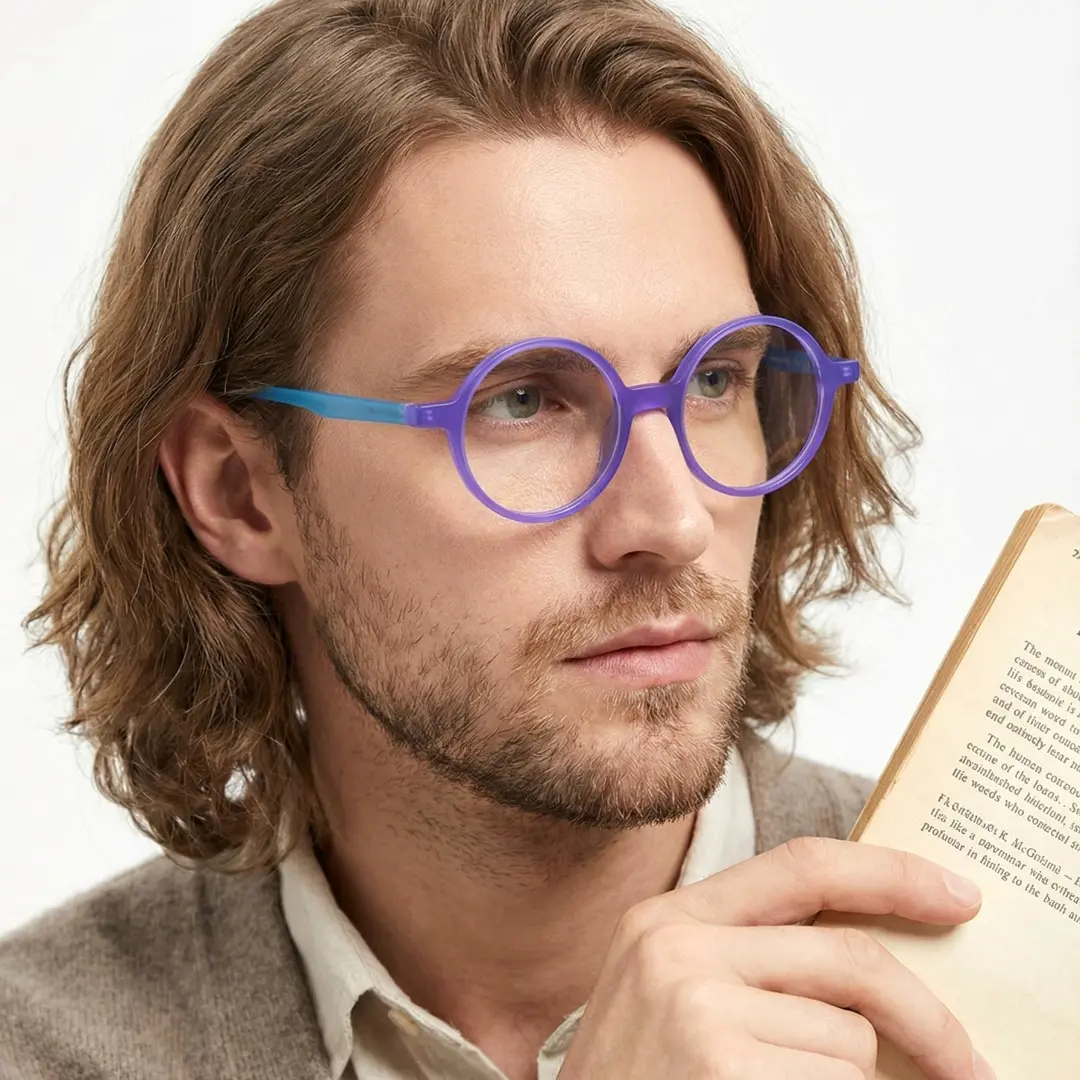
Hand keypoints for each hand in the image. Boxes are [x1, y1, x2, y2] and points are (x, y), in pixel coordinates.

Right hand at [558, 837, 991, 1079]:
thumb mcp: (677, 1000)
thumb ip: (754, 962)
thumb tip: (871, 961)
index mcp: (669, 917)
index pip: (800, 865)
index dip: (888, 873)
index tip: (954, 894)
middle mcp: (677, 946)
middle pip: (851, 959)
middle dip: (928, 1019)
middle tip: (967, 1065)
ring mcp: (696, 1007)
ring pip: (849, 1043)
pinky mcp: (722, 1066)